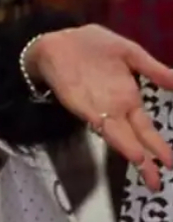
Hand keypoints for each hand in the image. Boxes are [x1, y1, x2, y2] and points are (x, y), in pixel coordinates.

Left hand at [27, 25, 172, 190]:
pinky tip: (113, 136)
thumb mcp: (129, 53)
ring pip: (114, 134)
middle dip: (146, 161)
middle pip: (133, 139)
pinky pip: (92, 117)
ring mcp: (95, 107)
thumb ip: (153, 69)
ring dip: (127, 148)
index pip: (146, 129)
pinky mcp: (76, 101)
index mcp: (128, 99)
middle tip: (157, 182)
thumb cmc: (93, 47)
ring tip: (143, 163)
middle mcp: (114, 109)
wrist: (58, 38)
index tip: (170, 164)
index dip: (158, 147)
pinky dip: (104, 128)